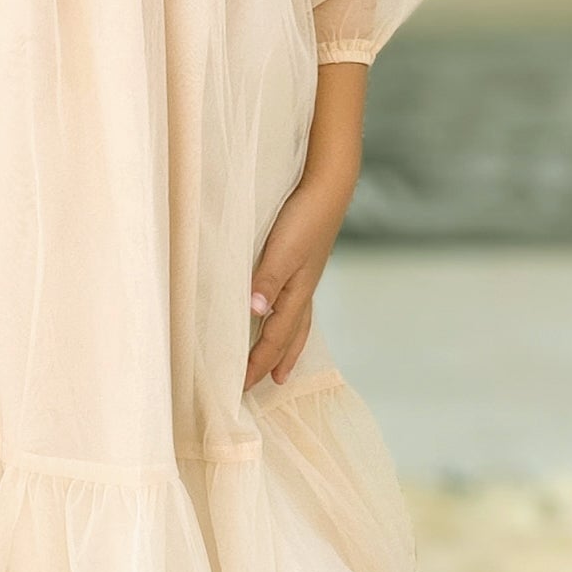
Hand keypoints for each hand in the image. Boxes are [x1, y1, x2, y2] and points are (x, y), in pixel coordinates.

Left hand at [244, 61, 365, 390]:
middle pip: (289, 335)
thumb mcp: (281, 249)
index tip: (241, 386)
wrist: (330, 185)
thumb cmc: (304, 216)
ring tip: (283, 366)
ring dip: (287, 345)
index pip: (274, 337)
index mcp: (295, 291)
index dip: (257, 362)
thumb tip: (255, 314)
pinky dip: (290, 319)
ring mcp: (306, 275)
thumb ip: (266, 280)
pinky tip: (284, 312)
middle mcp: (302, 288)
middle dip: (275, 361)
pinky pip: (297, 302)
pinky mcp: (305, 261)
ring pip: (296, 320)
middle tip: (266, 386)